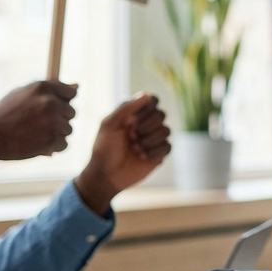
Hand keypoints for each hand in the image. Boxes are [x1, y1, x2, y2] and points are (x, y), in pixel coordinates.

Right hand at [0, 81, 76, 160]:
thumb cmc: (3, 114)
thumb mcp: (23, 94)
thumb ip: (50, 90)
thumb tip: (77, 86)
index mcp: (43, 87)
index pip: (71, 94)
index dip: (62, 103)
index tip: (52, 109)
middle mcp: (50, 102)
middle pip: (71, 113)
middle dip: (59, 119)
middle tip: (38, 124)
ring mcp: (52, 122)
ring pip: (68, 129)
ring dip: (56, 134)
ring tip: (34, 134)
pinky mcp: (51, 140)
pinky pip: (64, 144)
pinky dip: (53, 147)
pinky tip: (36, 144)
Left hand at [74, 94, 170, 216]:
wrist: (107, 175)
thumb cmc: (104, 149)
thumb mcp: (109, 125)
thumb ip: (126, 107)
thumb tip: (146, 94)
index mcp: (133, 114)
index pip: (152, 100)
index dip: (145, 110)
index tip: (131, 121)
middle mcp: (146, 124)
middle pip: (161, 115)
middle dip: (146, 127)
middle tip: (131, 137)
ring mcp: (154, 138)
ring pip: (166, 130)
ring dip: (149, 141)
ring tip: (135, 149)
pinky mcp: (160, 153)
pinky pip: (168, 146)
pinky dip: (154, 152)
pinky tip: (142, 157)